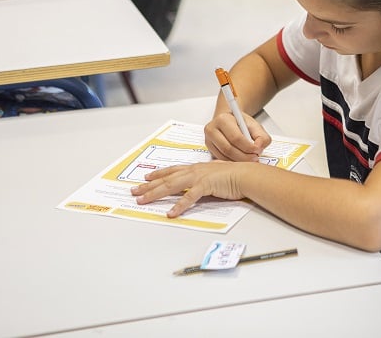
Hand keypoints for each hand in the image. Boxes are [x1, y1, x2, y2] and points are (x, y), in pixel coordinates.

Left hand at [131, 161, 248, 217]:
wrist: (246, 175)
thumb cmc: (234, 176)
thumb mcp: (215, 174)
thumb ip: (205, 178)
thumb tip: (201, 183)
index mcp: (196, 168)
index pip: (172, 170)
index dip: (158, 174)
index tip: (146, 177)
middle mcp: (194, 170)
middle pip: (166, 178)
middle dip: (148, 185)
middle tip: (134, 191)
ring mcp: (198, 177)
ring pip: (171, 186)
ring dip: (155, 193)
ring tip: (143, 200)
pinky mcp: (205, 186)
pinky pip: (189, 197)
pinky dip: (179, 206)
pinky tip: (171, 213)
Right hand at [204, 111, 270, 161]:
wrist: (230, 121)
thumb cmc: (241, 123)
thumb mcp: (255, 126)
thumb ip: (262, 136)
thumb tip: (258, 147)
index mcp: (223, 119)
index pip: (235, 137)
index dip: (248, 147)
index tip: (257, 151)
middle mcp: (212, 129)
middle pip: (228, 148)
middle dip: (244, 157)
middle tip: (254, 158)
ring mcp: (208, 140)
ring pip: (223, 156)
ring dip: (238, 161)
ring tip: (249, 159)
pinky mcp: (209, 149)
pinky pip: (220, 159)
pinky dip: (232, 162)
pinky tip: (240, 160)